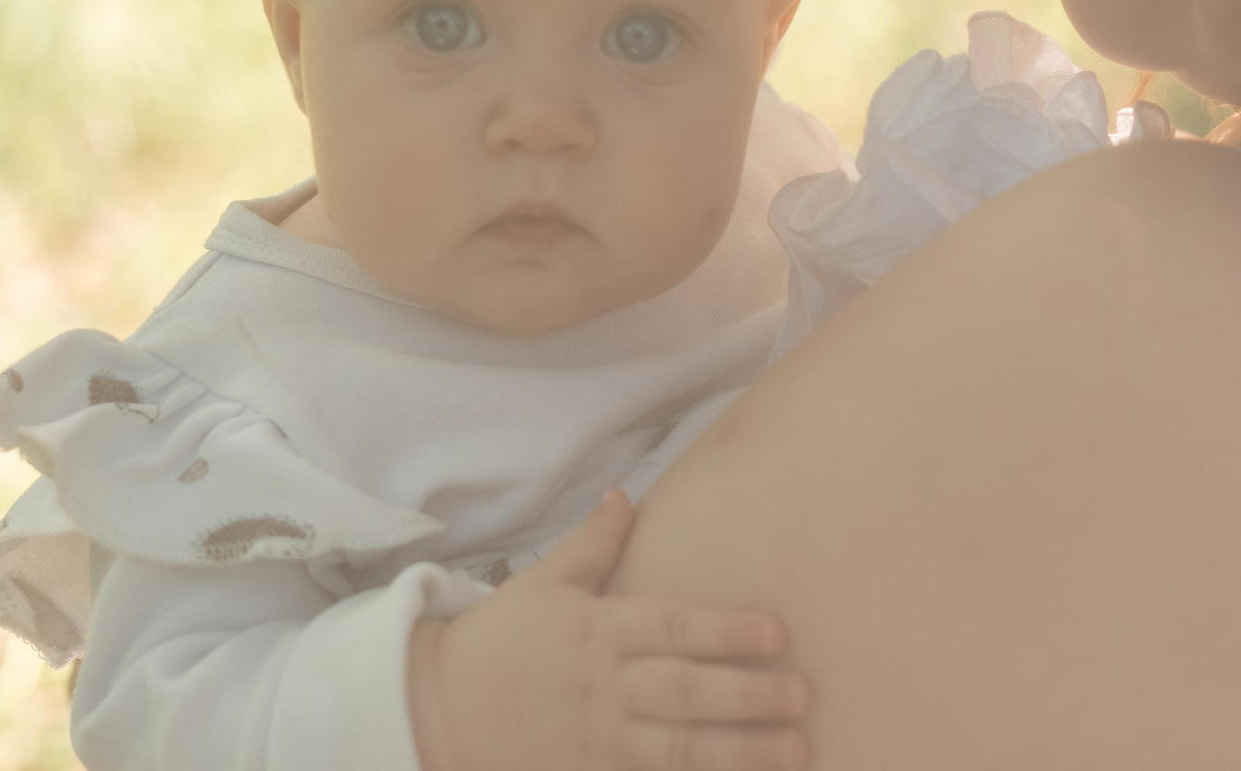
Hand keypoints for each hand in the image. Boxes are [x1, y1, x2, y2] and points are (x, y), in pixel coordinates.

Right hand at [407, 487, 813, 770]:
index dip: (726, 631)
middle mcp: (604, 688)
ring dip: (741, 753)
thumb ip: (592, 543)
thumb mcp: (542, 583)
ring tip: (797, 751)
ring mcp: (598, 741)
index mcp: (597, 631)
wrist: (436, 712)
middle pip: (684, 692)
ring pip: (678, 751)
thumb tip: (626, 495)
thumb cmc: (500, 641)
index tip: (779, 634)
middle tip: (804, 695)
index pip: (672, 628)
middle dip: (748, 696)